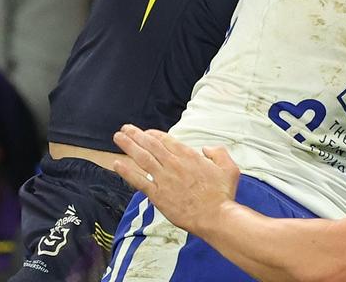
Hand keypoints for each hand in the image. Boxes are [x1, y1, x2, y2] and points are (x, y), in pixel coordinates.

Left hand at [112, 124, 239, 234]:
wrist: (215, 216)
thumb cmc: (222, 194)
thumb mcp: (229, 167)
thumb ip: (218, 153)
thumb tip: (206, 148)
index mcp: (189, 156)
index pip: (166, 140)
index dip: (153, 134)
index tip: (145, 133)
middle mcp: (173, 164)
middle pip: (150, 145)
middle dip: (135, 135)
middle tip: (124, 129)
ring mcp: (164, 179)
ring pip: (142, 158)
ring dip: (128, 146)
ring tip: (118, 138)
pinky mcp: (158, 195)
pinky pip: (138, 181)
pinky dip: (126, 171)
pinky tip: (116, 164)